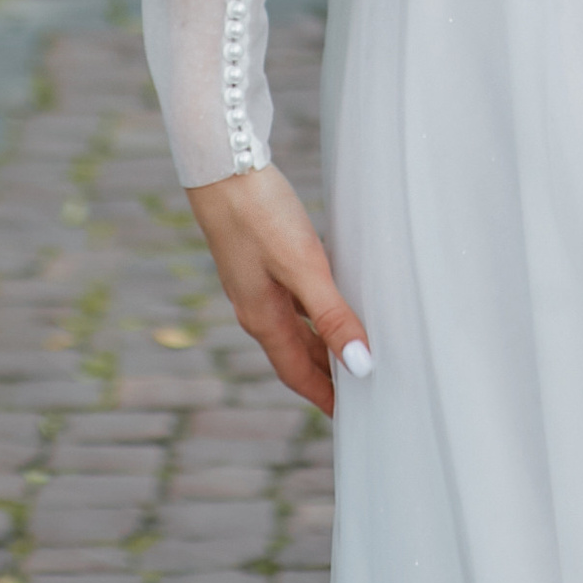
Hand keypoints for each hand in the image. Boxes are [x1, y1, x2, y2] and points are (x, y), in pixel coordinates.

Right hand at [186, 161, 370, 414]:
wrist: (222, 163)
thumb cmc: (258, 213)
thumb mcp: (302, 265)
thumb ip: (332, 315)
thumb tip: (360, 366)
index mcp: (262, 318)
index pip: (298, 373)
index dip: (324, 396)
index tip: (348, 419)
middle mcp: (256, 306)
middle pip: (296, 352)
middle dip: (324, 374)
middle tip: (357, 391)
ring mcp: (255, 281)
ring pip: (293, 324)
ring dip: (320, 342)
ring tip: (349, 351)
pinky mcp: (259, 255)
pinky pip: (291, 297)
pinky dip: (312, 309)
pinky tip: (327, 296)